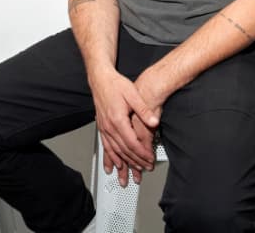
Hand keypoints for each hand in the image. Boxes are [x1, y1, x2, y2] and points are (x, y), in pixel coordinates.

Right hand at [90, 69, 158, 184]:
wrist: (101, 79)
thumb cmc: (116, 85)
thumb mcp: (133, 94)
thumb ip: (144, 110)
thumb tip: (154, 122)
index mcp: (118, 120)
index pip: (132, 143)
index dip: (142, 154)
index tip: (150, 160)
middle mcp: (109, 127)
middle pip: (124, 151)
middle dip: (135, 162)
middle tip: (145, 169)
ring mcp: (104, 128)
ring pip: (114, 151)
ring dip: (123, 164)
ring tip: (128, 176)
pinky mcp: (102, 128)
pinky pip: (106, 147)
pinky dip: (110, 158)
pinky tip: (112, 166)